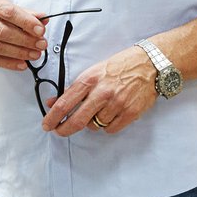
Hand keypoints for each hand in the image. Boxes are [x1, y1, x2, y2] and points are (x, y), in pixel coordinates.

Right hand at [0, 0, 47, 70]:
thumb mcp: (7, 7)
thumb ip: (26, 13)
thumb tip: (43, 19)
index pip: (8, 12)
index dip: (26, 23)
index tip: (40, 31)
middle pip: (2, 31)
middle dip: (25, 40)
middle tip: (40, 45)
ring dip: (19, 53)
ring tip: (34, 54)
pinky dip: (9, 63)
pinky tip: (21, 63)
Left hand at [41, 46, 157, 136]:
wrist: (150, 64)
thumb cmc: (120, 67)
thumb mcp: (94, 72)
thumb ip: (75, 89)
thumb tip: (54, 103)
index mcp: (90, 80)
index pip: (65, 103)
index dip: (52, 117)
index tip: (47, 125)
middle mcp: (102, 92)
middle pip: (77, 120)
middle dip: (64, 129)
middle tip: (60, 131)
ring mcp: (117, 104)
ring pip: (94, 126)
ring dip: (92, 122)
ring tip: (100, 111)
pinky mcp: (130, 112)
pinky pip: (110, 129)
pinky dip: (108, 125)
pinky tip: (111, 115)